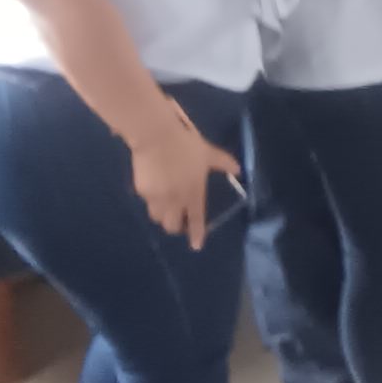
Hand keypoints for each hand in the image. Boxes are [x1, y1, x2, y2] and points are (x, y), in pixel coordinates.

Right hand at [132, 110, 243, 248]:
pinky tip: (155, 188)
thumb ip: (223, 163)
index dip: (196, 233)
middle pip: (172, 225)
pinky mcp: (142, 190)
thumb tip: (239, 170)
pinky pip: (147, 202)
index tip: (196, 245)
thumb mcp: (208, 153)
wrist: (156, 137)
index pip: (196, 219)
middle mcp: (175, 200)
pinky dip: (152, 200)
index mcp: (193, 192)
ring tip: (167, 205)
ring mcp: (156, 197)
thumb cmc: (186, 145)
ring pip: (157, 217)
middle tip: (180, 219)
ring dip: (163, 215)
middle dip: (176, 226)